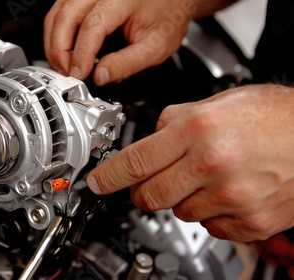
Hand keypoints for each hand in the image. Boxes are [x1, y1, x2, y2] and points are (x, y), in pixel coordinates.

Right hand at [44, 0, 193, 84]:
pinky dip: (56, 33)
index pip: (92, 26)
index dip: (81, 54)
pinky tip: (62, 51)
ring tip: (61, 65)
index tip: (78, 74)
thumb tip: (100, 77)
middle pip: (65, 15)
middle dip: (59, 49)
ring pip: (57, 12)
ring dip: (53, 42)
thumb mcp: (155, 46)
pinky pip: (59, 11)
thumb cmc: (167, 16)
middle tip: (64, 73)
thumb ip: (126, 64)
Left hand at [87, 84, 293, 241]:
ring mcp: (232, 198)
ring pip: (178, 212)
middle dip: (143, 189)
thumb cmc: (273, 116)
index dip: (108, 176)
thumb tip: (149, 137)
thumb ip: (175, 120)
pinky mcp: (250, 222)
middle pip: (149, 195)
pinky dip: (210, 212)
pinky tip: (226, 191)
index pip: (135, 161)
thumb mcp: (217, 102)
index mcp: (197, 130)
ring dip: (181, 198)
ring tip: (206, 176)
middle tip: (152, 179)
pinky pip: (210, 226)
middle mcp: (211, 165)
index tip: (97, 183)